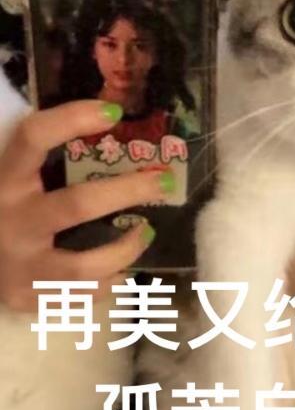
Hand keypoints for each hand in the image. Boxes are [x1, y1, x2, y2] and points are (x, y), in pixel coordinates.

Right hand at [0, 100, 172, 311]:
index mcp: (5, 181)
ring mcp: (19, 264)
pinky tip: (122, 268)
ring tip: (147, 231)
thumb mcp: (17, 182)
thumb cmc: (7, 213)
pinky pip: (84, 293)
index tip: (113, 112)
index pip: (33, 138)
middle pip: (78, 204)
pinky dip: (111, 280)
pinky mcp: (27, 296)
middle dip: (129, 191)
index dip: (71, 119)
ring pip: (86, 264)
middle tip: (164, 180)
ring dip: (127, 248)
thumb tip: (114, 126)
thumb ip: (47, 161)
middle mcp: (11, 221)